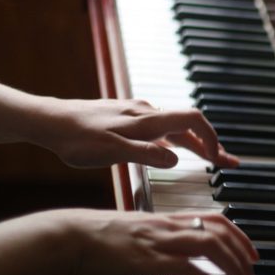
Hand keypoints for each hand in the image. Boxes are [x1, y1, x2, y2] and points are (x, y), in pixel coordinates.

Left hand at [31, 98, 238, 168]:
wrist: (47, 121)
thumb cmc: (76, 138)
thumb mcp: (112, 151)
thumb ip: (146, 154)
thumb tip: (176, 160)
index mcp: (147, 120)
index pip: (193, 120)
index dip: (211, 138)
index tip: (220, 158)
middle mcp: (147, 113)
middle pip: (189, 125)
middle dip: (211, 144)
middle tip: (227, 162)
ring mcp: (137, 114)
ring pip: (175, 128)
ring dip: (195, 143)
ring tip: (210, 158)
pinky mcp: (126, 118)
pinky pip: (160, 128)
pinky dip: (176, 140)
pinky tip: (173, 150)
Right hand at [60, 209, 257, 274]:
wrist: (68, 237)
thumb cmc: (97, 236)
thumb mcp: (136, 230)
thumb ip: (159, 237)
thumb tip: (174, 252)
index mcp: (166, 219)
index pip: (215, 219)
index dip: (239, 235)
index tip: (252, 252)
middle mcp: (168, 227)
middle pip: (221, 232)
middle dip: (244, 253)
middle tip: (253, 273)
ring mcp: (160, 242)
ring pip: (212, 246)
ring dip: (233, 267)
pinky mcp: (148, 261)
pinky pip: (187, 267)